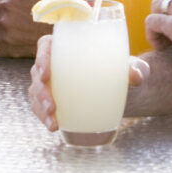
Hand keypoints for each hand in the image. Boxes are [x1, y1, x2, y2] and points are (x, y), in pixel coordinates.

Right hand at [29, 34, 147, 131]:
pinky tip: (53, 126)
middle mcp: (54, 62)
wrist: (120, 89)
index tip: (46, 73)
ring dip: (40, 106)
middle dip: (41, 90)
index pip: (46, 46)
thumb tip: (136, 76)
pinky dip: (43, 117)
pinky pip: (40, 106)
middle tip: (52, 105)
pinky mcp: (52, 99)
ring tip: (52, 120)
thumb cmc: (120, 69)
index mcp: (66, 46)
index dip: (41, 58)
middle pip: (38, 72)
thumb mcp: (131, 66)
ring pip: (36, 91)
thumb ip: (135, 68)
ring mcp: (51, 82)